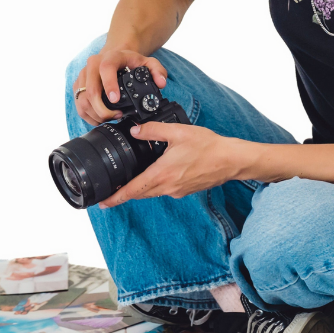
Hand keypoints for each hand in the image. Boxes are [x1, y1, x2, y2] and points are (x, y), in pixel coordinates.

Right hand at [72, 46, 167, 125]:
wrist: (114, 56)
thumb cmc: (129, 61)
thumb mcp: (147, 61)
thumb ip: (157, 70)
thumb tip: (161, 83)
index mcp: (109, 57)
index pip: (105, 68)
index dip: (109, 85)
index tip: (115, 100)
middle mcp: (92, 65)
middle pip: (91, 90)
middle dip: (103, 109)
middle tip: (116, 116)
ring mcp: (83, 76)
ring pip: (82, 100)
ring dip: (96, 114)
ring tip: (110, 118)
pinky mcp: (78, 86)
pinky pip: (78, 105)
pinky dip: (88, 115)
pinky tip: (100, 119)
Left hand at [96, 122, 246, 207]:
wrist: (230, 159)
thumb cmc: (208, 146)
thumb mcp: (177, 132)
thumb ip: (153, 130)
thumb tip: (136, 130)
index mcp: (162, 174)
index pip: (133, 190)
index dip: (116, 198)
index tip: (103, 202)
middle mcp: (168, 187)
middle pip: (140, 194)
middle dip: (125, 194)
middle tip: (111, 193)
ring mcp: (177, 190)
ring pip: (152, 192)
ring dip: (140, 189)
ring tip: (131, 181)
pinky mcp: (185, 190)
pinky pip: (164, 189)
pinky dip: (156, 184)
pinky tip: (157, 173)